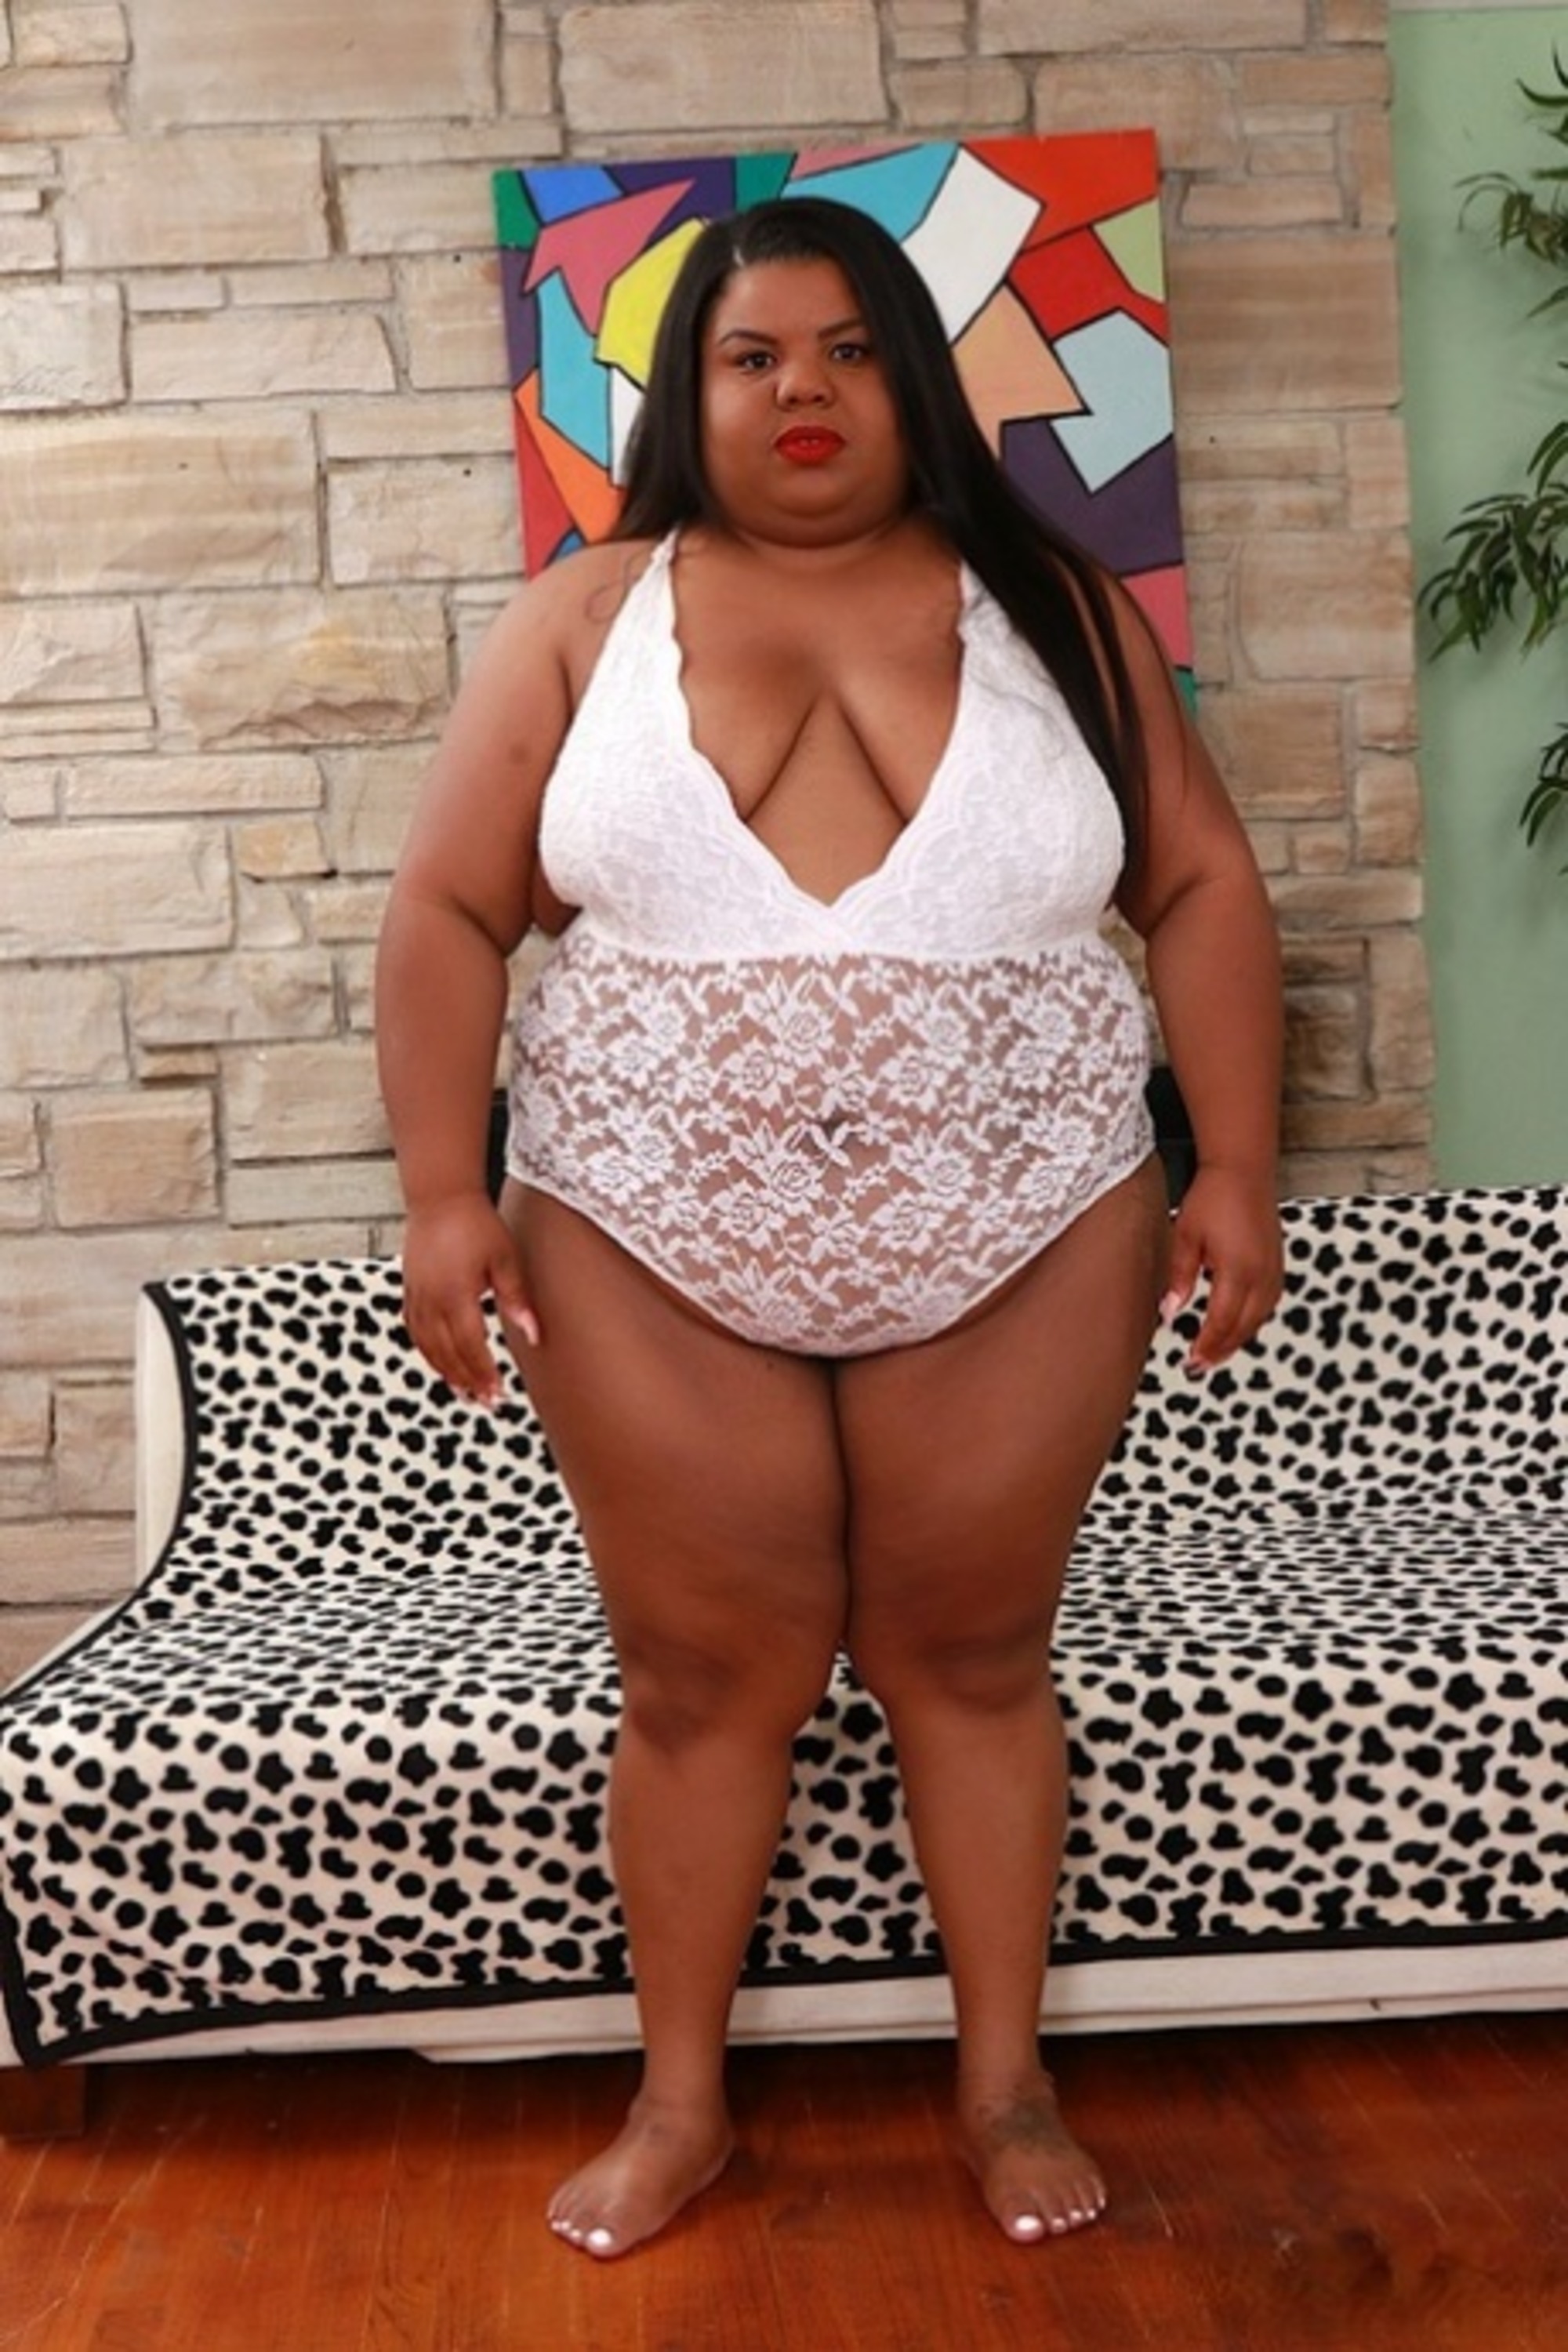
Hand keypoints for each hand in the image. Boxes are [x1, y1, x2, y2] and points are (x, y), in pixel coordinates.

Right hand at [399, 1192, 538, 1406]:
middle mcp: (431, 1300)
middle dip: (467, 1380)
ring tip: (465, 1392)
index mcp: (456, 1294)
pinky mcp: (409, 1290)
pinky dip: (428, 1352)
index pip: (470, 1346)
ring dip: (446, 1372)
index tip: (498, 1393)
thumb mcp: (506, 1259)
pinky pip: (415, 1331)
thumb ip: (517, 1300)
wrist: (440, 1197)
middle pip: (447, 1353)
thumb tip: (534, 1335)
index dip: (483, 1373)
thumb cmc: (477, 1224)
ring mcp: (416, 1296)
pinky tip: (441, 1363)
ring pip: (428, 1346)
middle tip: (486, 1402)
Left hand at [1159, 1166, 1282, 1372]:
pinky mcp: (1277, 1264)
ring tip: (1215, 1353)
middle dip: (1221, 1349)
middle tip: (1198, 1366)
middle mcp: (1262, 1275)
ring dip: (1238, 1338)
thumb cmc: (1212, 1198)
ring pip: (1259, 1318)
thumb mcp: (1184, 1238)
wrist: (1243, 1171)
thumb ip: (1179, 1278)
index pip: (1221, 1321)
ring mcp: (1274, 1270)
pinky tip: (1237, 1326)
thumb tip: (1170, 1313)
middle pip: (1243, 1326)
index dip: (1206, 1345)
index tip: (1191, 1361)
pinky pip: (1268, 1303)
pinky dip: (1252, 1320)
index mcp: (1237, 1270)